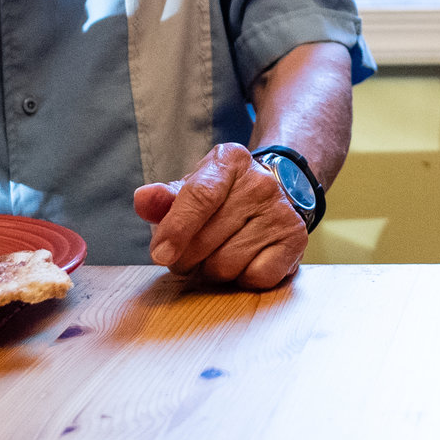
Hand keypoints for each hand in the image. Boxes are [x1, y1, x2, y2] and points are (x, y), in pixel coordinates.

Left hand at [132, 142, 308, 289]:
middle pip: (208, 239)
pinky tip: (242, 261)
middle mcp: (261, 182)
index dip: (177, 228)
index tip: (161, 254)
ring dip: (212, 270)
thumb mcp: (189, 190)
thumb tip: (143, 199)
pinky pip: (255, 277)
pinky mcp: (296, 239)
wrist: (270, 198)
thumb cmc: (221, 198)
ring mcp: (282, 211)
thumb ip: (163, 199)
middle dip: (187, 257)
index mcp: (229, 160)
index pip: (200, 195)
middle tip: (187, 255)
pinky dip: (241, 279)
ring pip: (227, 264)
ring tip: (215, 255)